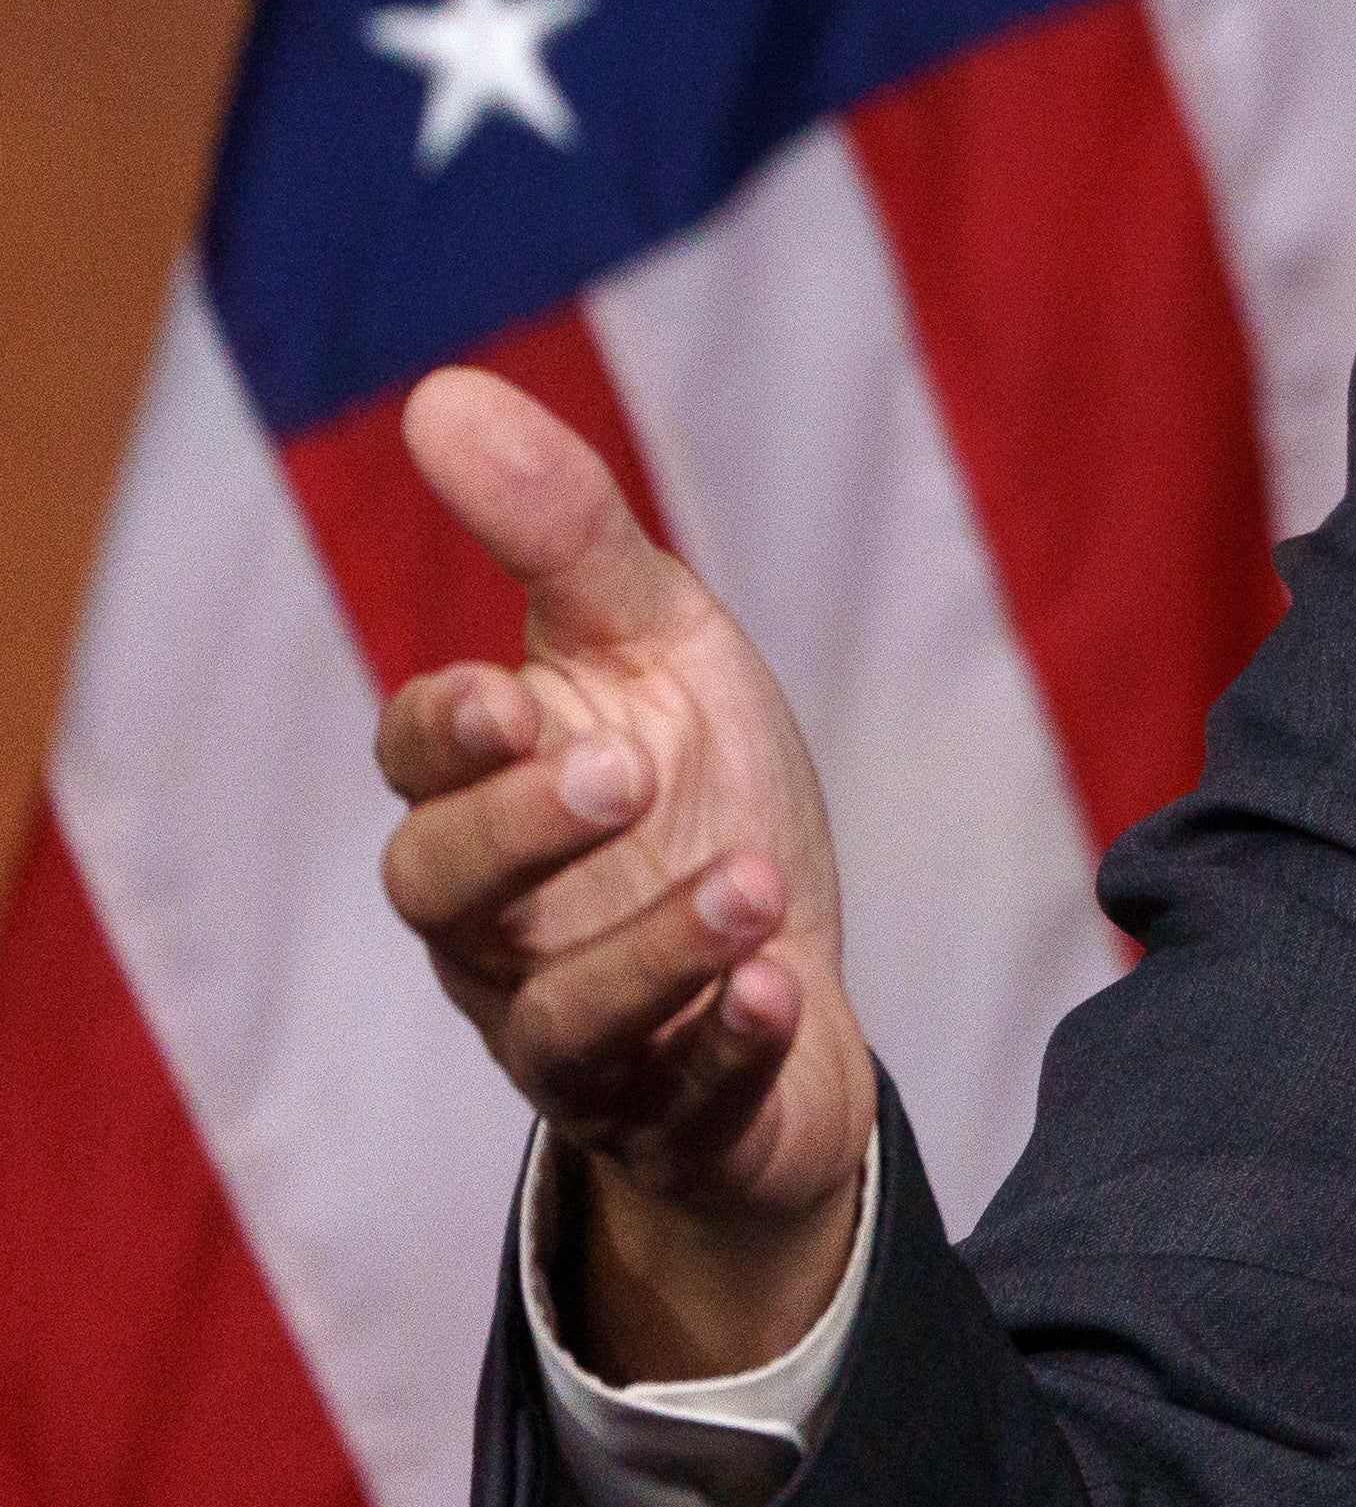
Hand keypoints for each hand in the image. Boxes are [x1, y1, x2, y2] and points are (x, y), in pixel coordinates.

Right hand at [375, 367, 876, 1382]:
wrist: (790, 987)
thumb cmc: (700, 799)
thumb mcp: (656, 650)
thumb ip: (559, 533)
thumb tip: (440, 391)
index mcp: (488, 797)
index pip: (414, 760)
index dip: (445, 733)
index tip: (510, 695)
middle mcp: (499, 926)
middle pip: (438, 891)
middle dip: (520, 834)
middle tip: (630, 771)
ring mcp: (573, 1033)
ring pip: (555, 1018)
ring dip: (650, 951)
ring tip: (752, 885)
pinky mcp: (667, 1115)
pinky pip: (672, 1103)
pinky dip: (723, 1050)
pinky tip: (781, 996)